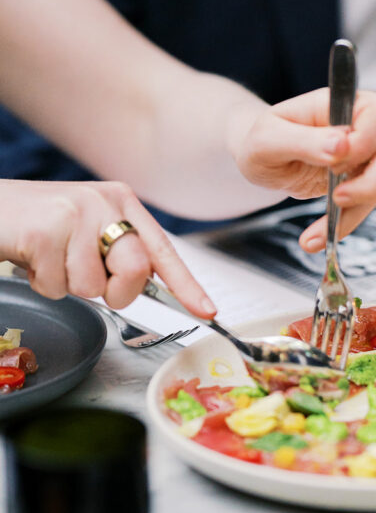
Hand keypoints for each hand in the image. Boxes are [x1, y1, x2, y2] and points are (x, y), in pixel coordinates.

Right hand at [0, 180, 215, 314]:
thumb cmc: (37, 226)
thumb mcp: (86, 231)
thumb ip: (117, 253)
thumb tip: (144, 286)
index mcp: (120, 201)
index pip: (162, 250)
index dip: (187, 285)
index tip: (207, 311)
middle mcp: (104, 202)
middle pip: (135, 271)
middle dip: (113, 291)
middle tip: (83, 276)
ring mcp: (75, 214)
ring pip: (93, 287)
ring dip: (68, 285)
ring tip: (49, 259)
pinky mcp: (46, 231)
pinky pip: (59, 286)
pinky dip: (44, 284)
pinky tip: (31, 258)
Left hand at [231, 88, 375, 251]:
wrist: (260, 160)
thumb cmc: (262, 139)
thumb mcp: (269, 139)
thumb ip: (303, 139)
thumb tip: (342, 145)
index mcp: (344, 102)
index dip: (367, 141)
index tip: (335, 162)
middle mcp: (364, 125)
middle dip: (372, 181)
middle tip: (337, 196)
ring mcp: (367, 155)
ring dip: (356, 210)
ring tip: (317, 232)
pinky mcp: (361, 181)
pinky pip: (366, 204)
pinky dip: (343, 224)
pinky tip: (316, 238)